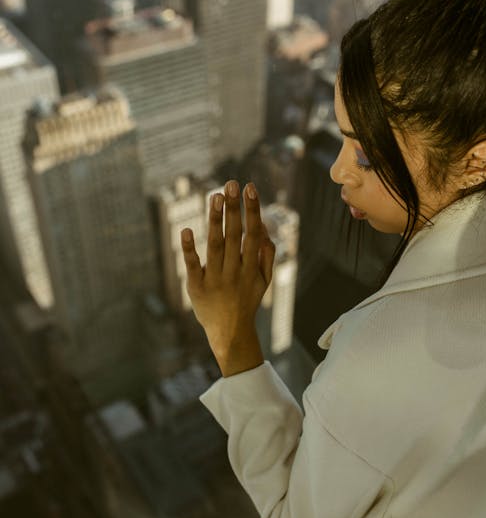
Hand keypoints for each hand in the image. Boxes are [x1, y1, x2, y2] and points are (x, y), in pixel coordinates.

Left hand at [180, 181, 274, 373]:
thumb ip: (266, 256)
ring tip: (215, 196)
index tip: (250, 188)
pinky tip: (186, 230)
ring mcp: (215, 279)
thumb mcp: (263, 281)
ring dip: (215, 220)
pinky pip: (193, 265)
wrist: (230, 333)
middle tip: (230, 184)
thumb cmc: (246, 301)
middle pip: (234, 236)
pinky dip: (189, 249)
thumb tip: (265, 229)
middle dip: (233, 209)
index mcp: (251, 268)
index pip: (252, 233)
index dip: (252, 210)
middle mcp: (234, 271)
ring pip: (215, 245)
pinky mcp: (196, 287)